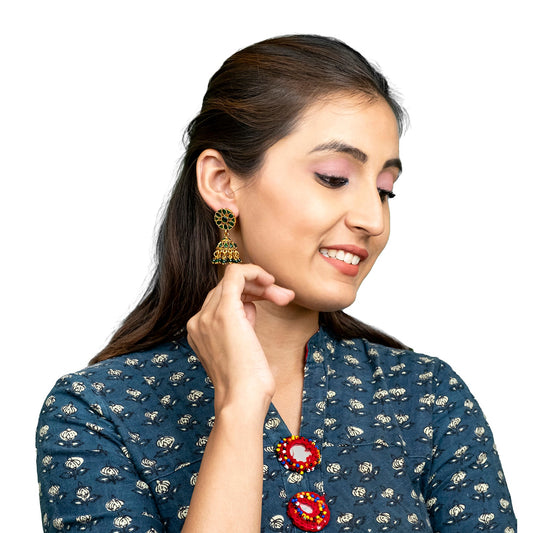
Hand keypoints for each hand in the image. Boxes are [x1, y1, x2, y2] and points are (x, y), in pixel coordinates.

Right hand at [187, 263, 293, 413]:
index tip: (272, 301)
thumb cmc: (247, 383)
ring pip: (233, 280)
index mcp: (200, 331)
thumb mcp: (241, 350)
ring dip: (262, 284)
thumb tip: (250, 306)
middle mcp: (198, 321)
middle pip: (229, 289)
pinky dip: (254, 271)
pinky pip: (235, 274)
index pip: (223, 299)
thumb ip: (240, 327)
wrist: (242, 400)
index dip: (250, 295)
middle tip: (284, 298)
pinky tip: (270, 279)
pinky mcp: (224, 311)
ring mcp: (208, 316)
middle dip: (260, 289)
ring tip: (284, 297)